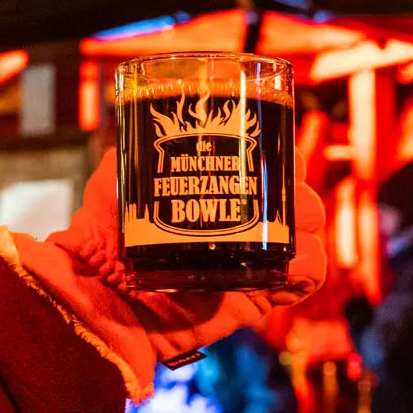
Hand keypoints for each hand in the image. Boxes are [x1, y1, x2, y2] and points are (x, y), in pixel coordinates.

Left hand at [0, 148, 325, 399]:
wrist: (102, 294)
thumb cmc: (104, 235)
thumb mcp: (120, 178)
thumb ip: (139, 149)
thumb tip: (148, 117)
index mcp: (221, 192)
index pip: (269, 164)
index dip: (279, 153)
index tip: (269, 145)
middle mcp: (246, 224)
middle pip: (298, 198)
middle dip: (297, 191)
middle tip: (279, 195)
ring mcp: (258, 260)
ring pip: (311, 235)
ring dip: (307, 228)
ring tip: (286, 234)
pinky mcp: (262, 294)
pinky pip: (306, 279)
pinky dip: (308, 269)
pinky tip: (288, 267)